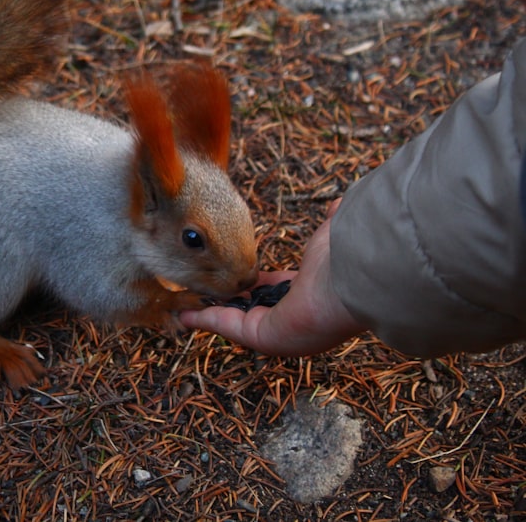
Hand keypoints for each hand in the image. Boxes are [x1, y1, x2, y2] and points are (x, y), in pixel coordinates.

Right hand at [179, 200, 365, 355]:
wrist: (358, 274)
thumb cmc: (347, 254)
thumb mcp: (331, 231)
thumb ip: (330, 221)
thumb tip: (339, 204)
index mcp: (308, 295)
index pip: (273, 288)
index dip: (250, 280)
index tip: (230, 268)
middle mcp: (293, 318)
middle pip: (249, 309)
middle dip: (223, 300)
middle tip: (198, 288)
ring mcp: (278, 330)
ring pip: (232, 320)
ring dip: (208, 312)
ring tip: (183, 304)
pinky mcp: (263, 337)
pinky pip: (226, 326)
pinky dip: (204, 319)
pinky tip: (184, 313)